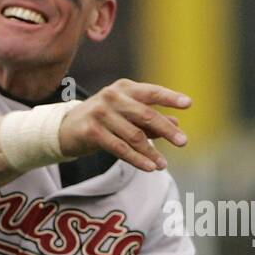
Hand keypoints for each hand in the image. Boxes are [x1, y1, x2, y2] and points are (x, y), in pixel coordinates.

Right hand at [58, 78, 190, 171]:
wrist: (65, 129)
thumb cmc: (101, 120)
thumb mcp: (125, 115)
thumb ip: (149, 120)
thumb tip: (176, 125)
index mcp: (124, 88)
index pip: (151, 92)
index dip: (170, 97)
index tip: (189, 104)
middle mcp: (112, 97)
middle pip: (145, 114)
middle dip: (166, 130)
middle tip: (183, 142)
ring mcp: (100, 113)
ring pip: (133, 135)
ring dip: (151, 152)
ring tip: (163, 165)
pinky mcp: (91, 131)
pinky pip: (119, 148)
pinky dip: (136, 159)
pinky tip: (149, 167)